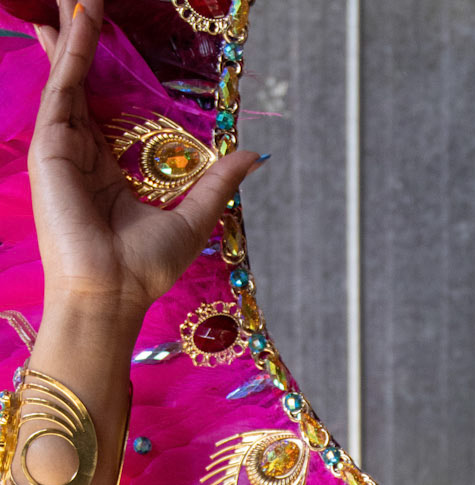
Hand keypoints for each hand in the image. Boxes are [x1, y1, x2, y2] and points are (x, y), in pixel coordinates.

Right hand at [28, 0, 260, 329]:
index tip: (106, 26)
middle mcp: (79, 151)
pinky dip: (73, 50)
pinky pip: (64, 86)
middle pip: (78, 79)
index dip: (103, 63)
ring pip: (68, 74)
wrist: (111, 296)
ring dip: (74, 30)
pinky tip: (83, 18)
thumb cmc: (143, 270)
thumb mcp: (193, 217)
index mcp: (104, 167)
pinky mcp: (50, 146)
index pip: (101, 100)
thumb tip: (252, 155)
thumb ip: (217, 182)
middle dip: (79, 36)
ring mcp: (60, 147)